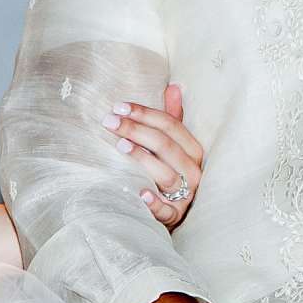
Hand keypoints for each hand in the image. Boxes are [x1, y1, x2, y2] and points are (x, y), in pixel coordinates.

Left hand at [107, 84, 205, 229]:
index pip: (170, 125)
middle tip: (110, 121)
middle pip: (165, 146)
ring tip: (120, 146)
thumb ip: (172, 118)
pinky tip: (140, 192)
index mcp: (193, 150)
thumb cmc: (169, 170)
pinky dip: (154, 202)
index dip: (145, 114)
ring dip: (144, 159)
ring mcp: (185, 195)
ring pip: (167, 174)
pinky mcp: (174, 216)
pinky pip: (166, 210)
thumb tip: (174, 87)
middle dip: (137, 130)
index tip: (118, 106)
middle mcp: (192, 171)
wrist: (173, 210)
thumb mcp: (172, 144)